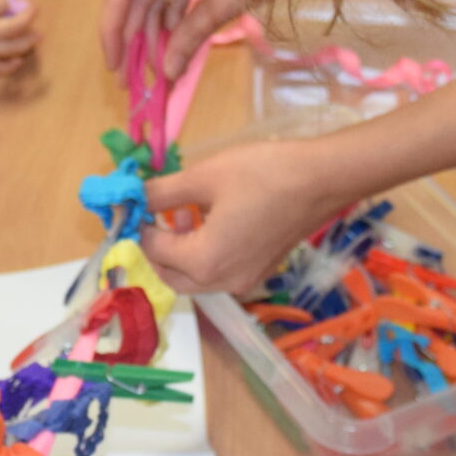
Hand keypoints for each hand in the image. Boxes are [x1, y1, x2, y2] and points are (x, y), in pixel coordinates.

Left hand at [133, 135, 345, 294]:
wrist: (321, 180)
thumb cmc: (262, 174)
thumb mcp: (203, 176)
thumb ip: (161, 192)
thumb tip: (133, 198)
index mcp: (204, 261)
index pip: (154, 250)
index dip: (140, 225)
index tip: (135, 202)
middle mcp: (222, 282)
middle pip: (171, 276)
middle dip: (157, 246)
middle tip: (155, 212)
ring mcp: (243, 281)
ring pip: (195, 279)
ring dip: (180, 252)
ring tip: (185, 211)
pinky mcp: (258, 272)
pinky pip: (218, 272)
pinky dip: (204, 254)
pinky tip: (211, 220)